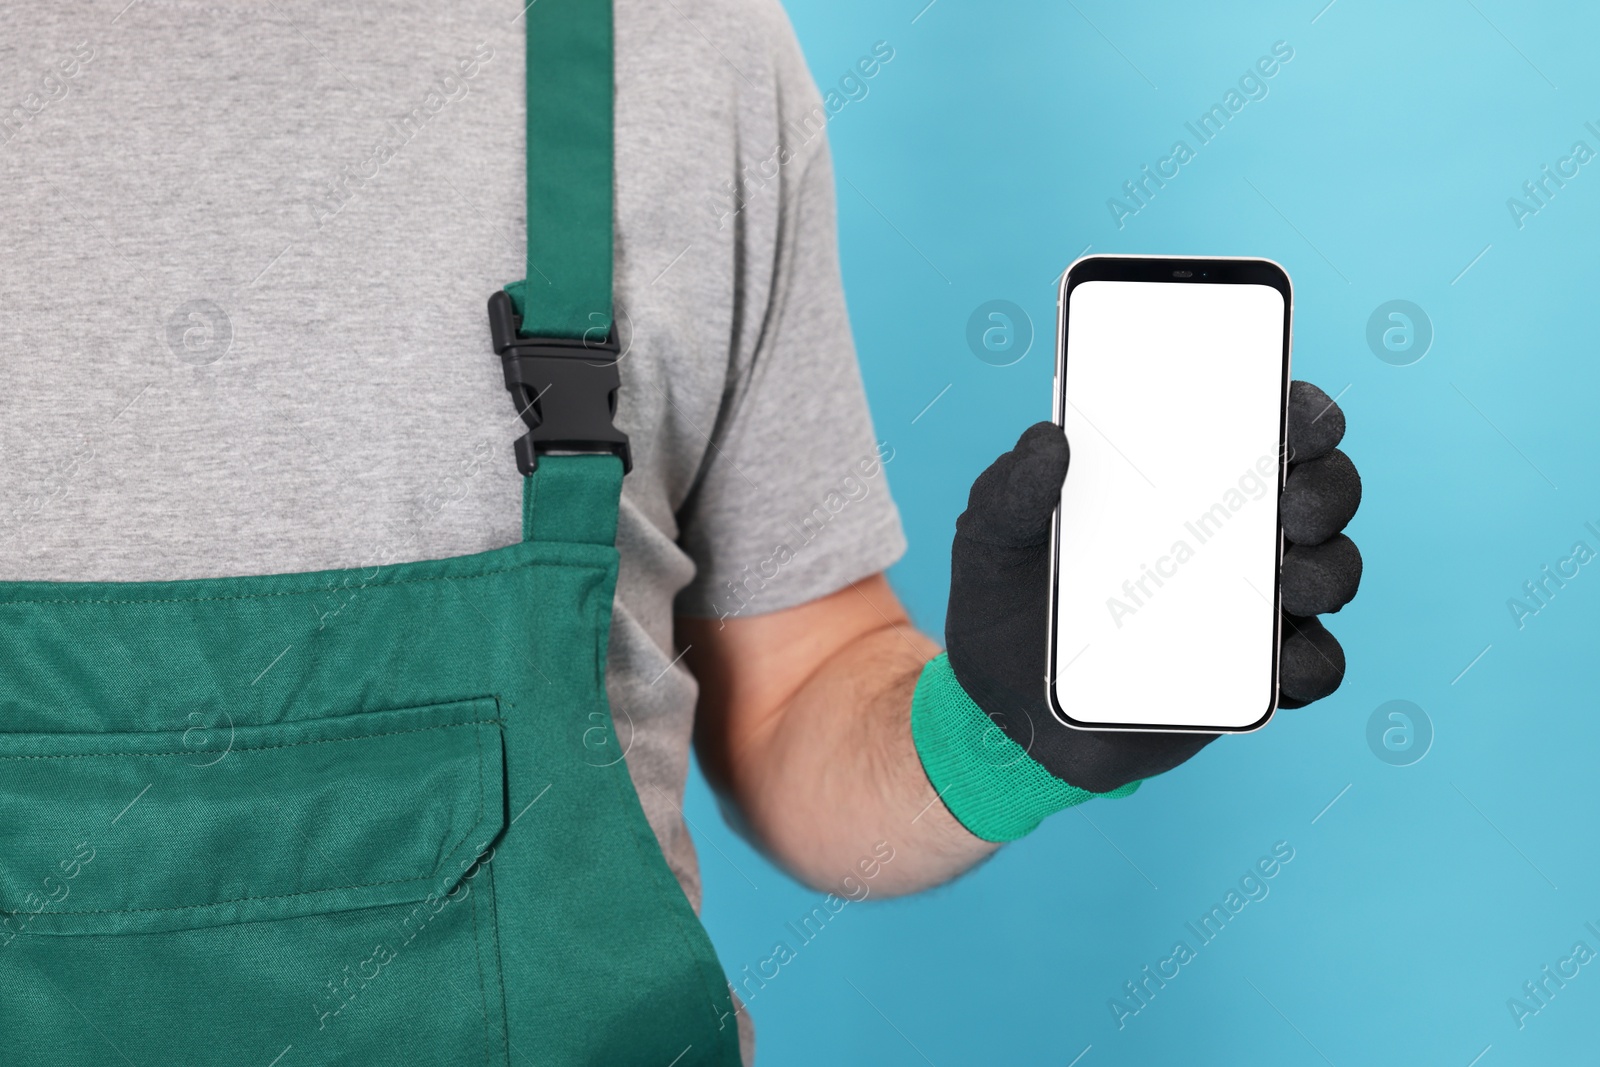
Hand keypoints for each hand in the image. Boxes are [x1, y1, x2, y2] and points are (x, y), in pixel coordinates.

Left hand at [943, 381, 1361, 793]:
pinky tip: (1282, 661)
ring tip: (1287, 581)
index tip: (1298, 415)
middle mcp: (1230, 534)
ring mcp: (1249, 607)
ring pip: (1330, 572)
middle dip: (1328, 490)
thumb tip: (1049, 440)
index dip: (1299, 412)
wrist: (1003, 713)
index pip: (1262, 427)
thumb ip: (1010, 491)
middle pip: (1320, 493)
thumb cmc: (1004, 603)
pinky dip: (1311, 663)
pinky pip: (1311, 668)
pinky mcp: (1253, 678)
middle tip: (1293, 507)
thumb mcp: (989, 539)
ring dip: (1329, 571)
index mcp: (1178, 480)